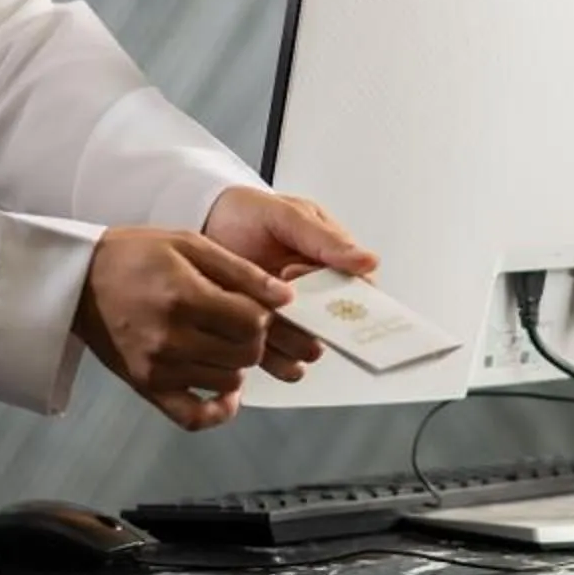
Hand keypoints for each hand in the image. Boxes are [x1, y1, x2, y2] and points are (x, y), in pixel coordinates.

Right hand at [73, 229, 291, 431]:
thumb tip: (285, 296)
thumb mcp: (189, 243)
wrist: (79, 281)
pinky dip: (217, 410)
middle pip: (245, 353)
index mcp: (182, 296)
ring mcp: (158, 368)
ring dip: (237, 364)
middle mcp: (170, 337)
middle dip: (255, 338)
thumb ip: (240, 270)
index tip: (254, 304)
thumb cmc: (133, 255)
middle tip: (241, 322)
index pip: (252, 321)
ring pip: (229, 381)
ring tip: (223, 342)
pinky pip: (194, 416)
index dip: (264, 313)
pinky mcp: (147, 386)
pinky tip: (225, 391)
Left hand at [201, 188, 379, 384]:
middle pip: (333, 326)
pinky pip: (278, 360)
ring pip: (307, 347)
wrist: (204, 224)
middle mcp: (314, 294)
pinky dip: (271, 359)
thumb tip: (369, 261)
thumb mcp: (287, 216)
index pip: (359, 293)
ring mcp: (289, 317)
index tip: (314, 289)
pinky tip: (257, 342)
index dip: (344, 299)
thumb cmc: (247, 213)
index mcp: (330, 264)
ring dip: (291, 341)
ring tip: (266, 319)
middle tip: (286, 305)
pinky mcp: (263, 334)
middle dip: (313, 324)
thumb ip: (326, 240)